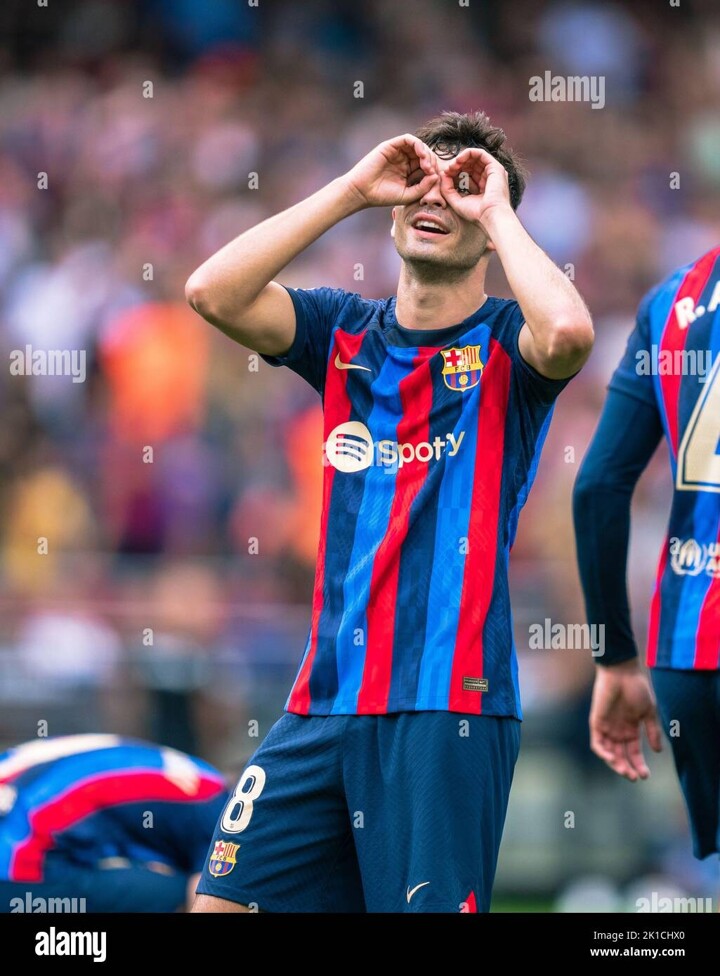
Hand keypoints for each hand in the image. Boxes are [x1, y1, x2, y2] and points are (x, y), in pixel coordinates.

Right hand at [342, 134, 439, 207]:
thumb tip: (436, 176)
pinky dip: (417, 144)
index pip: (427, 166)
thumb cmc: (382, 196)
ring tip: (426, 164)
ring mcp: (398, 152)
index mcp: (409, 172)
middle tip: (431, 171)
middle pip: (425, 154)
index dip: (434, 170)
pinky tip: (421, 153)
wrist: (362, 192)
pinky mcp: (391, 146)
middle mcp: (404, 160)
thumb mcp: (407, 195)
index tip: (434, 178)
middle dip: (432, 161)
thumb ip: (423, 187)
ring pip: (418, 146)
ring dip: (426, 152)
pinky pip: (408, 139)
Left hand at [439, 147, 511, 227]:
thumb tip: (442, 174)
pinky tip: (458, 160)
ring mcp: (492, 171)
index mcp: (482, 187)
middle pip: (469, 165)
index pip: (467, 174)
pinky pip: (479, 153)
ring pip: (474, 157)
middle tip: (447, 170)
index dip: (454, 173)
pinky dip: (467, 153)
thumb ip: (447, 189)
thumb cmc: (476, 213)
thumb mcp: (457, 201)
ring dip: (460, 159)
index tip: (445, 176)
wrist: (489, 216)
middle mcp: (488, 178)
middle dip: (456, 165)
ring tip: (451, 166)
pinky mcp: (495, 166)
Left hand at [589, 661, 662, 780]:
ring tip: (626, 772)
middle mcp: (618, 731)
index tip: (645, 775)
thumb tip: (658, 751)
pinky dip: (603, 753)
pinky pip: (597, 743)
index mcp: (631, 729)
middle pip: (620, 756)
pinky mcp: (596, 723)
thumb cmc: (637, 688)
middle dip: (627, 768)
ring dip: (616, 764)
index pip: (633, 753)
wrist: (622, 672)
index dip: (639, 765)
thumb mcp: (648, 712)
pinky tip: (612, 759)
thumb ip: (652, 731)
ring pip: (608, 753)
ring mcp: (607, 727)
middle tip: (634, 777)